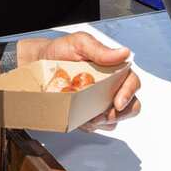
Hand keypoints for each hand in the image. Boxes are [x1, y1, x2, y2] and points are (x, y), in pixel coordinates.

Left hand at [18, 32, 141, 131]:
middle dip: (119, 114)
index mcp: (114, 68)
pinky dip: (90, 125)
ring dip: (103, 121)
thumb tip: (124, 53)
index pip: (133, 83)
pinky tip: (79, 117)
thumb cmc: (60, 50)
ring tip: (87, 115)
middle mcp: (111, 86)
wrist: (37, 63)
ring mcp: (100, 102)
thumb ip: (100, 50)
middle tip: (102, 114)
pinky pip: (97, 127)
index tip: (118, 102)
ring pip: (115, 120)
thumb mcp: (79, 43)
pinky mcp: (89, 114)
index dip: (129, 93)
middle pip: (130, 106)